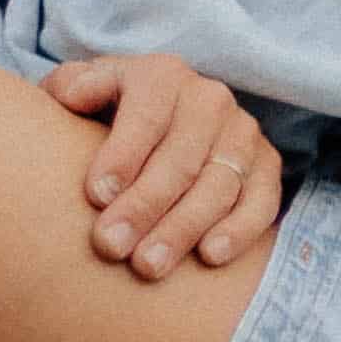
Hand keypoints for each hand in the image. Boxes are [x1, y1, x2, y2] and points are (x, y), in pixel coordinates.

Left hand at [49, 50, 278, 278]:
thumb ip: (73, 87)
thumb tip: (72, 96)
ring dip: (183, 228)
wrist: (167, 122)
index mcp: (162, 76)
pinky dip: (239, 231)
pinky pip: (261, 202)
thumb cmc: (113, 113)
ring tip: (148, 265)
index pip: (145, 117)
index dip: (122, 157)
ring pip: (218, 185)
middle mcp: (209, 99)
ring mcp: (243, 133)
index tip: (95, 197)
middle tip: (110, 245)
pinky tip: (209, 257)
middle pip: (180, 159)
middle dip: (144, 206)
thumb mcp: (89, 89)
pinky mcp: (268, 166)